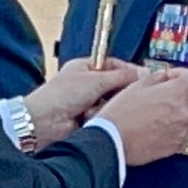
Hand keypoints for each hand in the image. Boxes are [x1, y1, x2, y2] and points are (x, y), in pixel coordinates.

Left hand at [23, 59, 140, 145]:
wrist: (44, 122)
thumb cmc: (60, 96)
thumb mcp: (96, 80)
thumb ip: (122, 77)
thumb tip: (142, 73)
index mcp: (85, 67)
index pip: (114, 65)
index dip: (128, 71)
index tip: (142, 77)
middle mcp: (87, 83)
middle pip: (115, 85)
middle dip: (116, 92)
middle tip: (116, 95)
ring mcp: (88, 102)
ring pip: (112, 102)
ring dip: (106, 106)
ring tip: (94, 107)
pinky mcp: (90, 119)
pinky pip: (106, 116)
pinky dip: (101, 117)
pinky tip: (91, 117)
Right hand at [94, 66, 187, 165]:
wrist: (112, 142)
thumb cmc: (120, 115)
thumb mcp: (136, 85)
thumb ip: (157, 77)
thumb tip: (164, 78)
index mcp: (176, 93)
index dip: (183, 74)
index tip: (172, 77)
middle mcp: (184, 112)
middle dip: (179, 93)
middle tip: (160, 95)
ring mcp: (182, 131)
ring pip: (187, 115)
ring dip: (176, 111)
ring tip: (155, 113)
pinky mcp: (177, 145)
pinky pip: (182, 131)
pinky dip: (173, 127)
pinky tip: (156, 126)